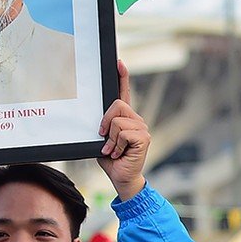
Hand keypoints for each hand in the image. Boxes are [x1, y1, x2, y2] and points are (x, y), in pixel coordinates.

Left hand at [97, 60, 149, 199]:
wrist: (121, 178)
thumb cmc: (111, 160)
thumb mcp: (102, 140)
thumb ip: (102, 127)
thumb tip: (96, 122)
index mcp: (126, 119)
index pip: (124, 94)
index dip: (122, 77)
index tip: (119, 63)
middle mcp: (136, 120)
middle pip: (116, 105)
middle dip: (105, 122)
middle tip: (104, 138)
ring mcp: (142, 128)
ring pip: (117, 121)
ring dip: (110, 139)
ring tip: (113, 150)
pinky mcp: (144, 137)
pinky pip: (122, 132)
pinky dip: (115, 145)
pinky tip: (118, 153)